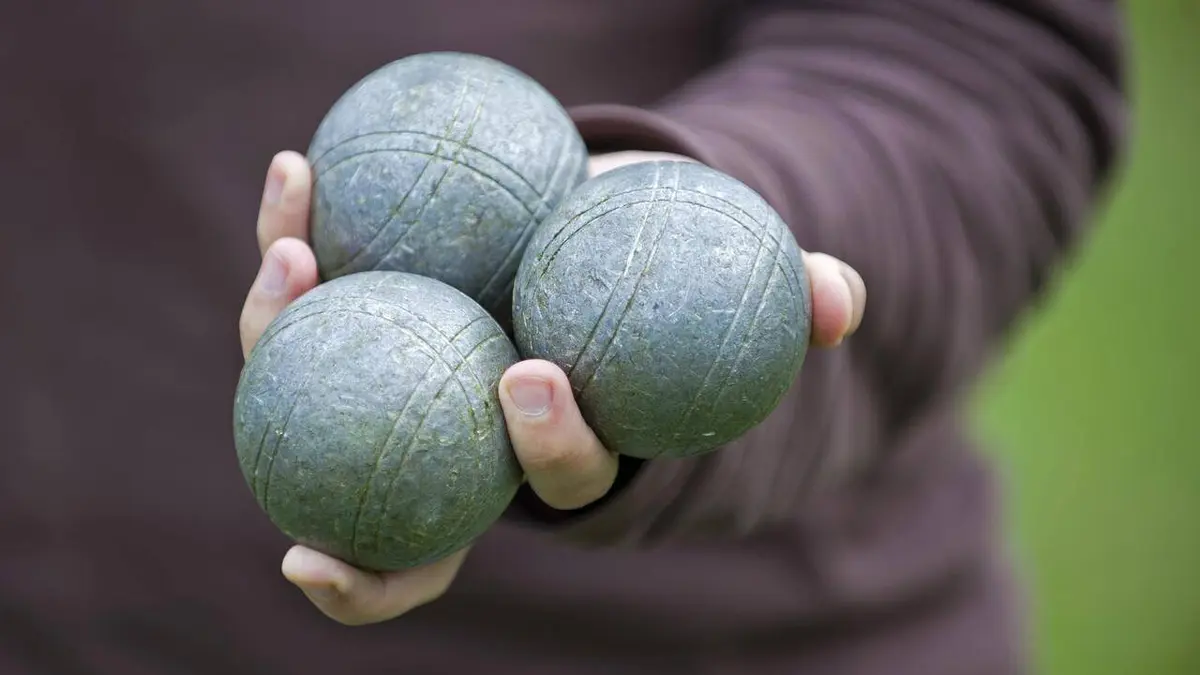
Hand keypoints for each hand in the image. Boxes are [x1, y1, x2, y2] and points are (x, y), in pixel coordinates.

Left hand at [239, 150, 865, 625]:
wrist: (583, 253)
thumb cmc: (661, 287)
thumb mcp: (731, 290)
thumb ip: (786, 302)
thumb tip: (838, 298)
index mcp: (556, 446)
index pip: (553, 476)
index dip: (544, 455)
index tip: (534, 379)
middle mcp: (462, 443)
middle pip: (407, 519)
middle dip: (364, 555)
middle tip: (321, 524)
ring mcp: (391, 394)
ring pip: (320, 396)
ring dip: (285, 336)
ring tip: (291, 253)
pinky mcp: (344, 331)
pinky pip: (309, 302)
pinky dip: (295, 242)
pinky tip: (297, 168)